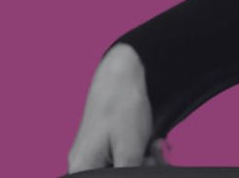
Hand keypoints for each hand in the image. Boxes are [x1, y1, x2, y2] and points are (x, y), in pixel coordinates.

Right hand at [67, 43, 167, 171]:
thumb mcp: (129, 148)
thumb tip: (138, 176)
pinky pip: (124, 158)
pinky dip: (141, 154)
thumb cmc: (120, 105)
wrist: (121, 70)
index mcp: (83, 168)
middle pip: (117, 175)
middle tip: (154, 156)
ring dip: (145, 162)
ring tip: (155, 147)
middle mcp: (84, 164)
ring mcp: (95, 153)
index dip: (132, 175)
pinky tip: (153, 145)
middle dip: (141, 169)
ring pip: (124, 169)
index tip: (145, 165)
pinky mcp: (107, 145)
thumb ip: (130, 173)